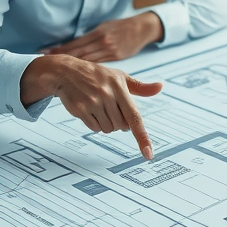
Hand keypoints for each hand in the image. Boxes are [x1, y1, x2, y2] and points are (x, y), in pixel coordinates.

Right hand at [21, 55, 162, 158]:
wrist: (67, 71)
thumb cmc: (97, 75)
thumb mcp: (119, 77)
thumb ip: (140, 87)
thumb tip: (160, 87)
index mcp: (120, 88)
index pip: (135, 117)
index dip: (142, 137)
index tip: (148, 154)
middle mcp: (107, 95)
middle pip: (121, 126)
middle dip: (118, 122)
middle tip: (110, 108)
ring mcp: (93, 103)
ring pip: (108, 129)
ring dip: (106, 123)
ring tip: (98, 107)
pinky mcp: (80, 109)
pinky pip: (94, 128)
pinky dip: (94, 124)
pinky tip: (89, 110)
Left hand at [41, 12, 163, 62]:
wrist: (141, 28)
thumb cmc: (121, 27)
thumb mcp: (104, 27)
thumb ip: (90, 37)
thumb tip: (73, 46)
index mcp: (98, 34)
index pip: (75, 43)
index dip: (60, 49)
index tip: (45, 52)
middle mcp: (102, 43)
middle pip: (78, 53)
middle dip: (61, 57)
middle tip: (44, 61)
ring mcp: (110, 51)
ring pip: (88, 60)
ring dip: (73, 65)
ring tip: (57, 69)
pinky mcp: (117, 58)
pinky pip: (100, 65)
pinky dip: (88, 70)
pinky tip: (79, 74)